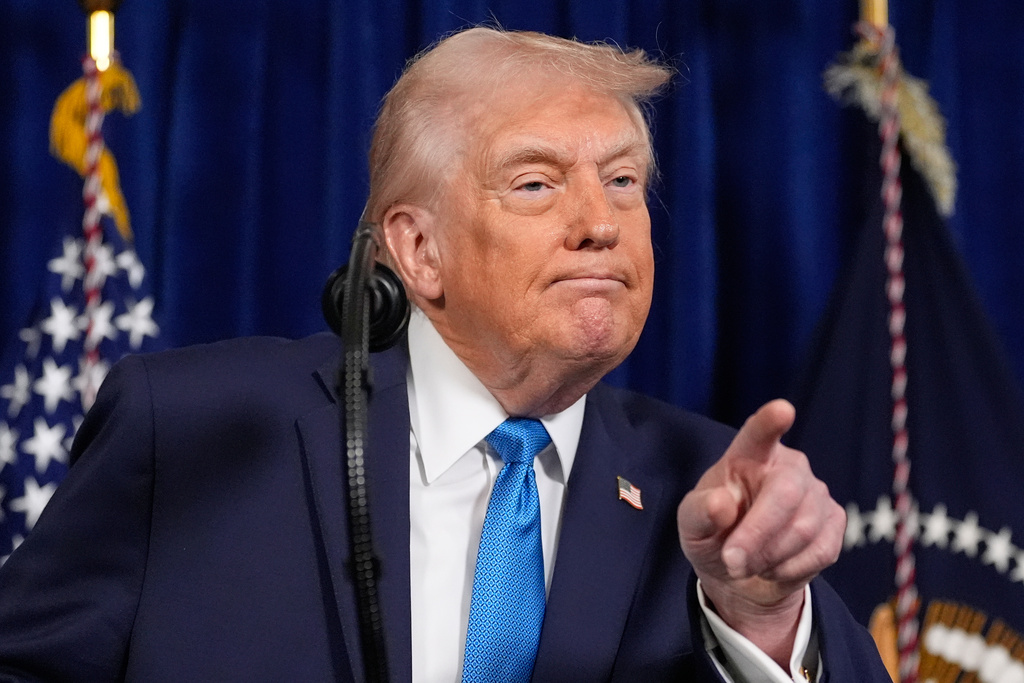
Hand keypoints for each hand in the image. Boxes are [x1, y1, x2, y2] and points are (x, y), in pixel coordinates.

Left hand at [677, 399, 844, 665]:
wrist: (739, 572)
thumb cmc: (713, 534)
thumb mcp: (692, 525)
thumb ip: (700, 513)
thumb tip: (720, 503)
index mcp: (747, 455)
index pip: (758, 434)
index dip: (770, 422)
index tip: (782, 410)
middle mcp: (788, 465)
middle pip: (785, 492)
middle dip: (757, 533)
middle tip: (732, 561)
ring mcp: (816, 492)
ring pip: (803, 529)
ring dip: (769, 557)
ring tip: (747, 563)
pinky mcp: (834, 521)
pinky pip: (821, 550)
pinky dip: (790, 568)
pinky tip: (773, 567)